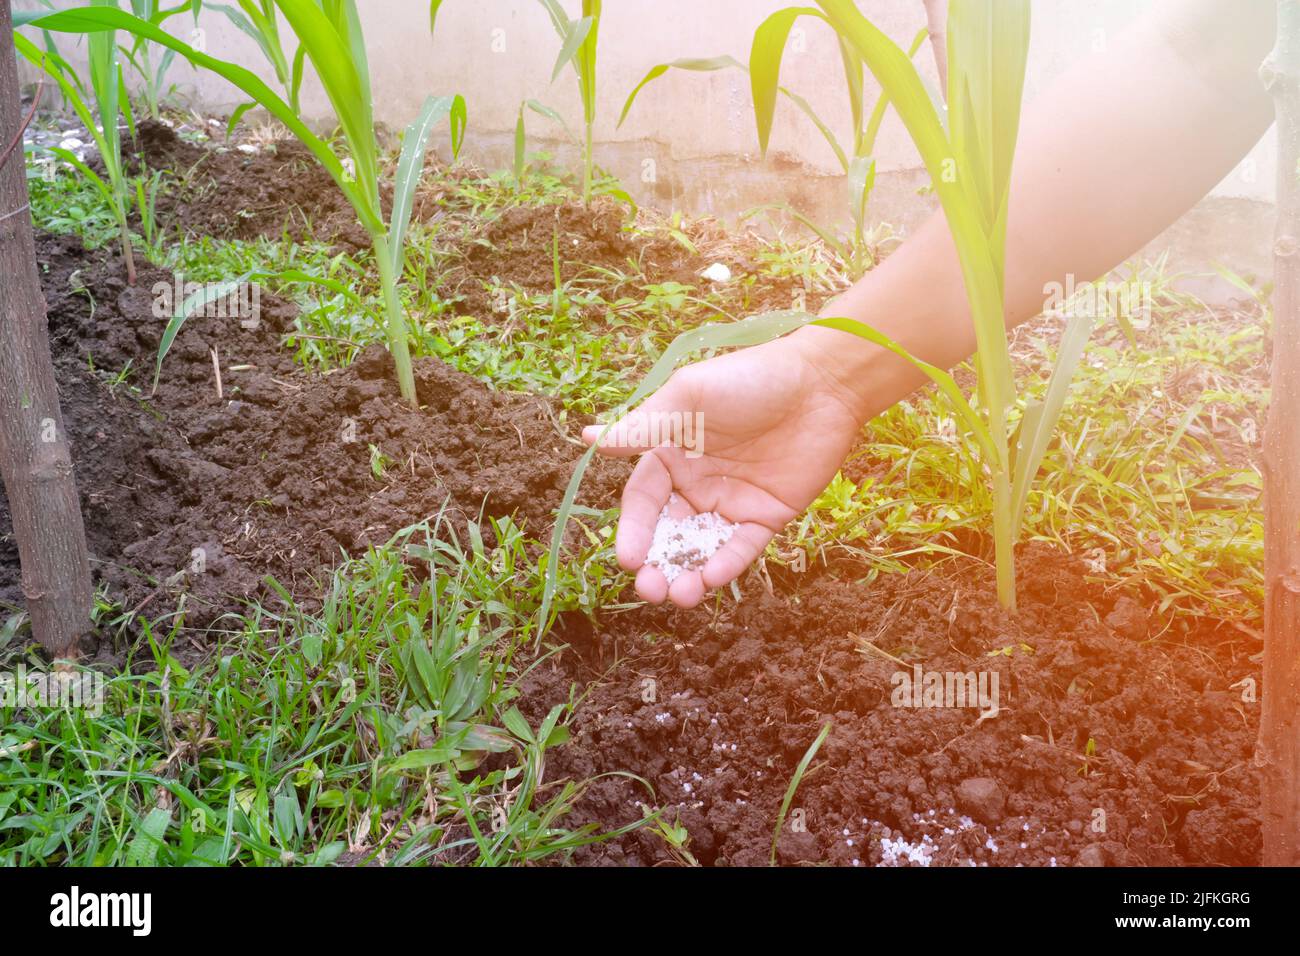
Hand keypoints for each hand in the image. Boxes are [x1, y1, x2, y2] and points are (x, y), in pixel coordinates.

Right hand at [582, 329, 867, 608]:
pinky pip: (741, 547)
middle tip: (649, 589)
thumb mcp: (689, 398)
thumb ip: (644, 426)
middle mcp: (697, 483)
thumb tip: (590, 439)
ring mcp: (732, 502)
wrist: (820, 384)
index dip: (632, 530)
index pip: (642, 501)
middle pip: (667, 534)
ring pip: (702, 549)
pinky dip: (726, 564)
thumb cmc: (749, 379)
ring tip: (680, 596)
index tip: (626, 557)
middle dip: (656, 564)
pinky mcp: (767, 515)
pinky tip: (712, 578)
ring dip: (688, 575)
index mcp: (671, 455)